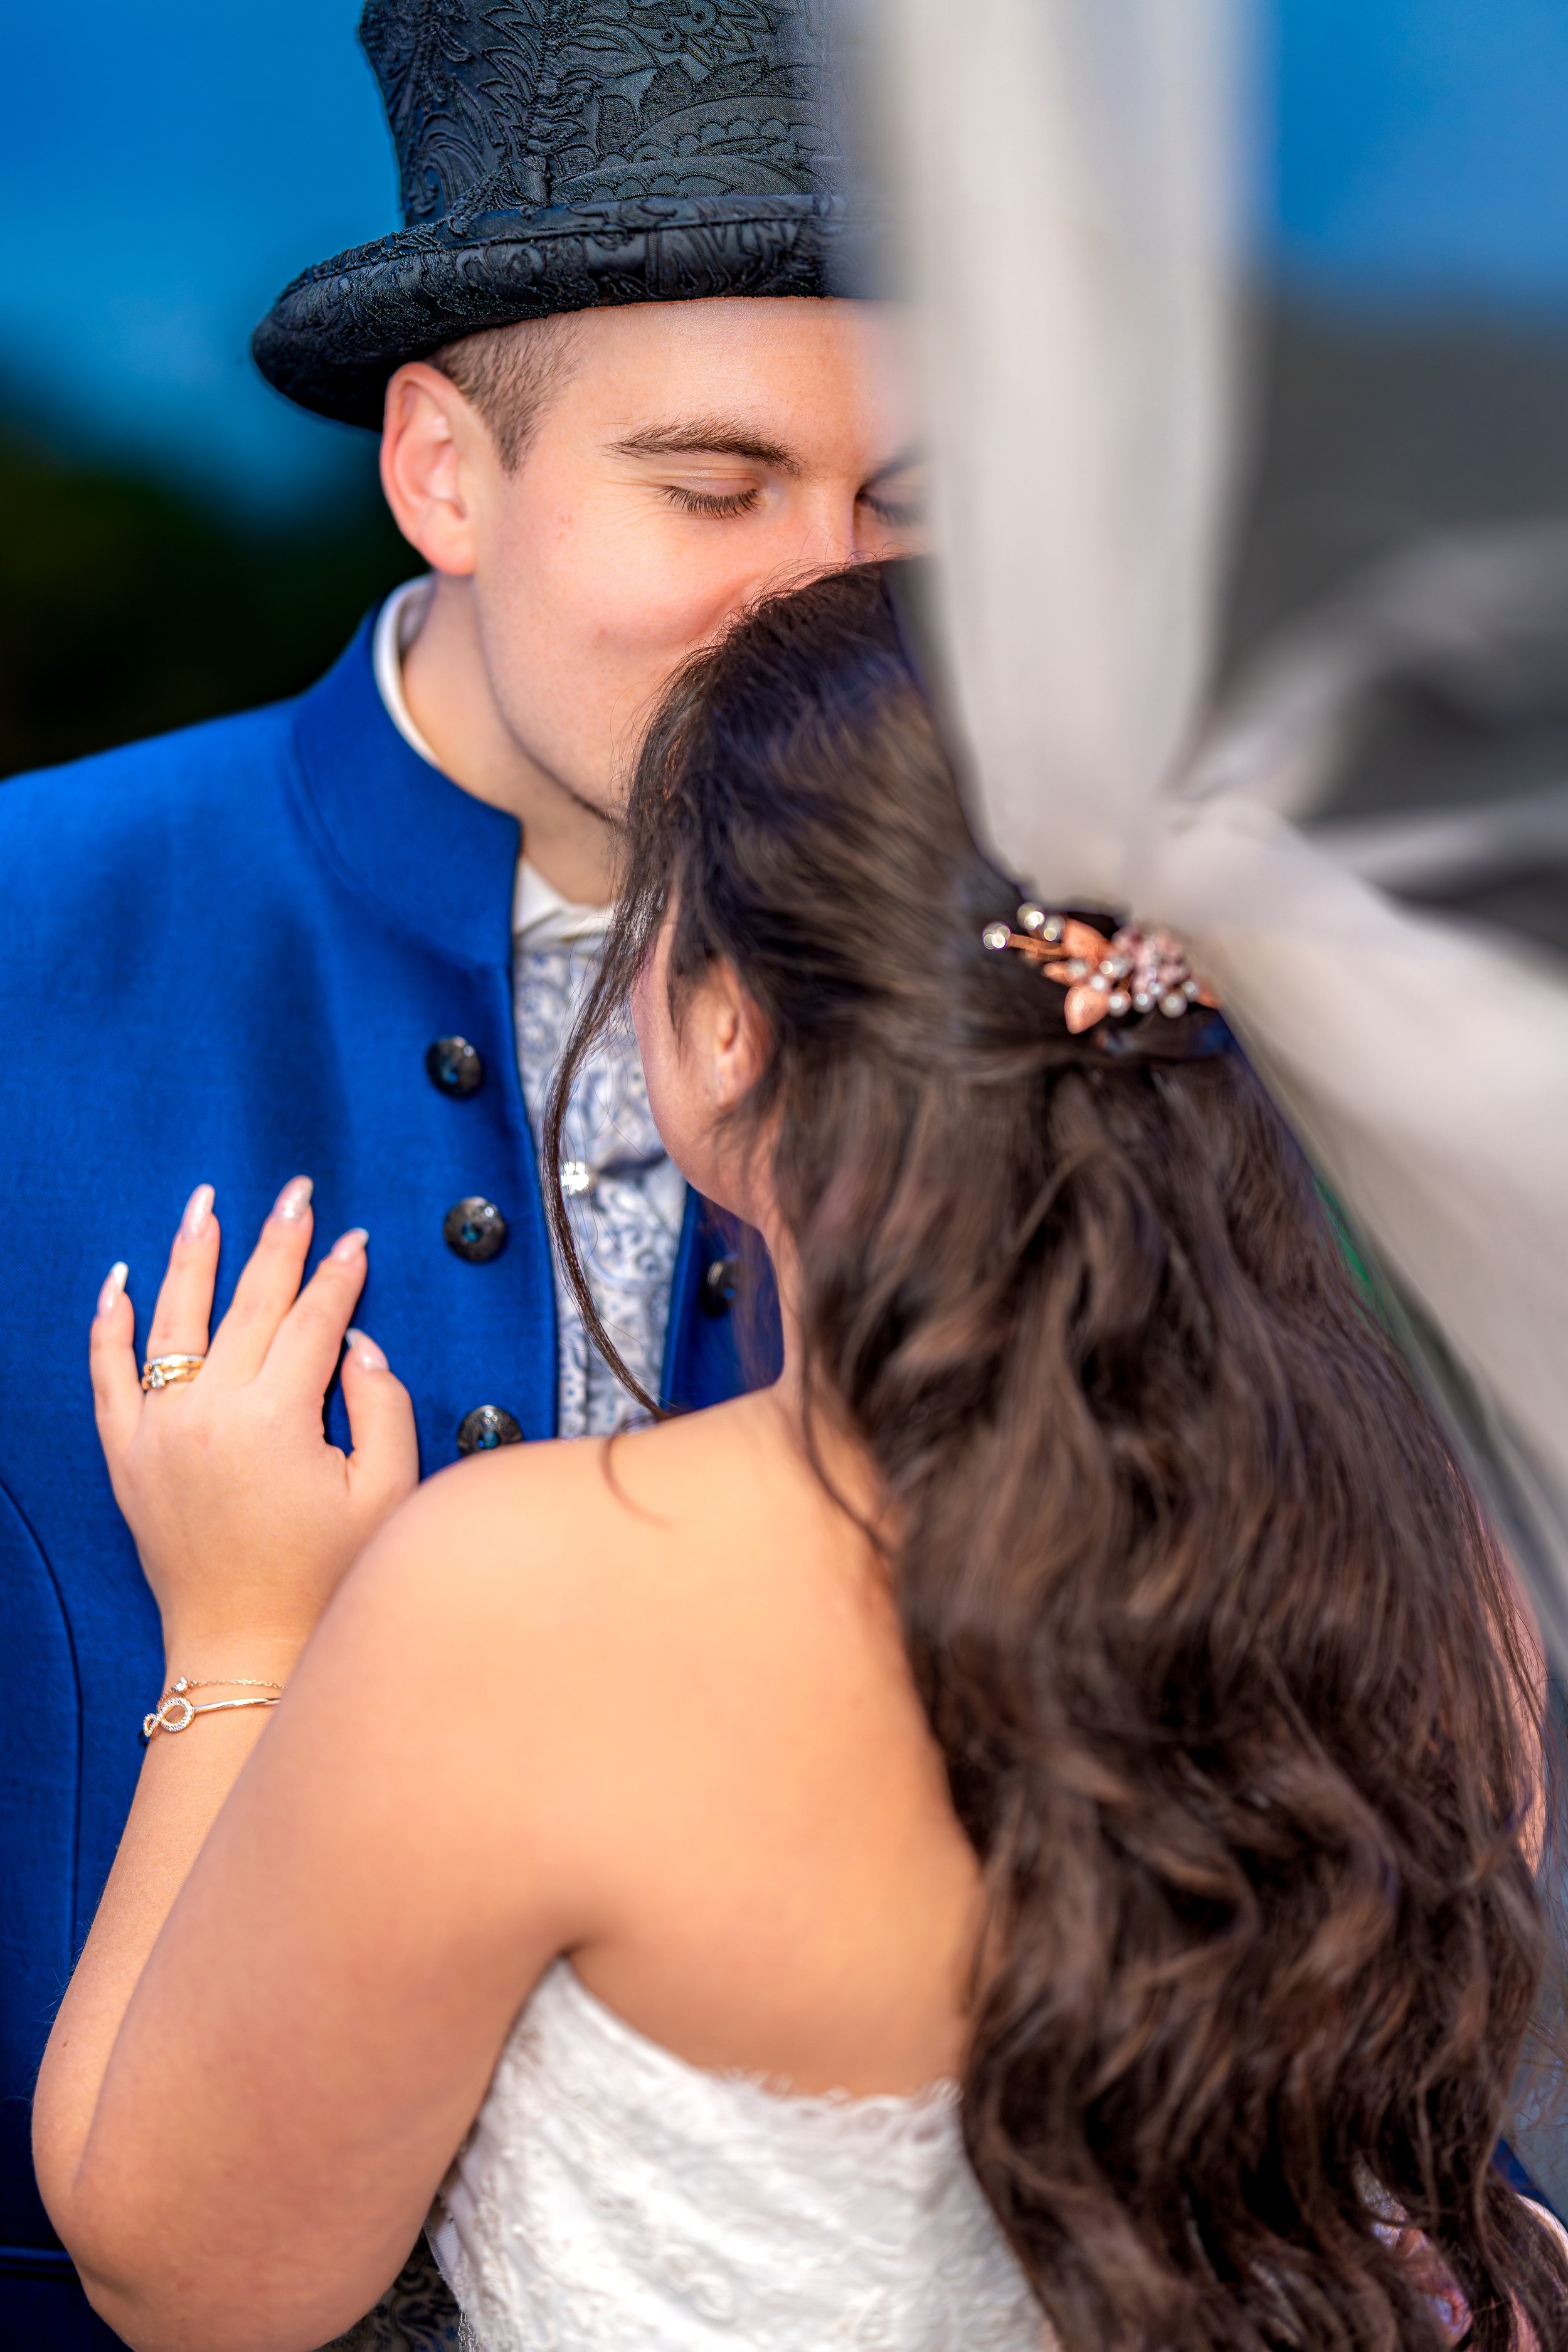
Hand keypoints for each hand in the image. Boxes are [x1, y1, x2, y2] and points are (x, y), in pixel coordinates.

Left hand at [91, 1178, 417, 1663]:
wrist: (243, 1650)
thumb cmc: (322, 1579)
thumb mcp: (386, 1494)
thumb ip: (383, 1407)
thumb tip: (358, 1345)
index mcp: (276, 1419)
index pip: (314, 1321)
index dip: (340, 1277)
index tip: (355, 1240)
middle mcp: (208, 1413)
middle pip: (249, 1303)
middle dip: (279, 1242)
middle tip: (297, 1192)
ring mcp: (159, 1432)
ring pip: (173, 1319)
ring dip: (193, 1255)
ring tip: (207, 1204)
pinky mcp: (126, 1456)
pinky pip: (108, 1373)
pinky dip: (111, 1322)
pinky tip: (122, 1279)